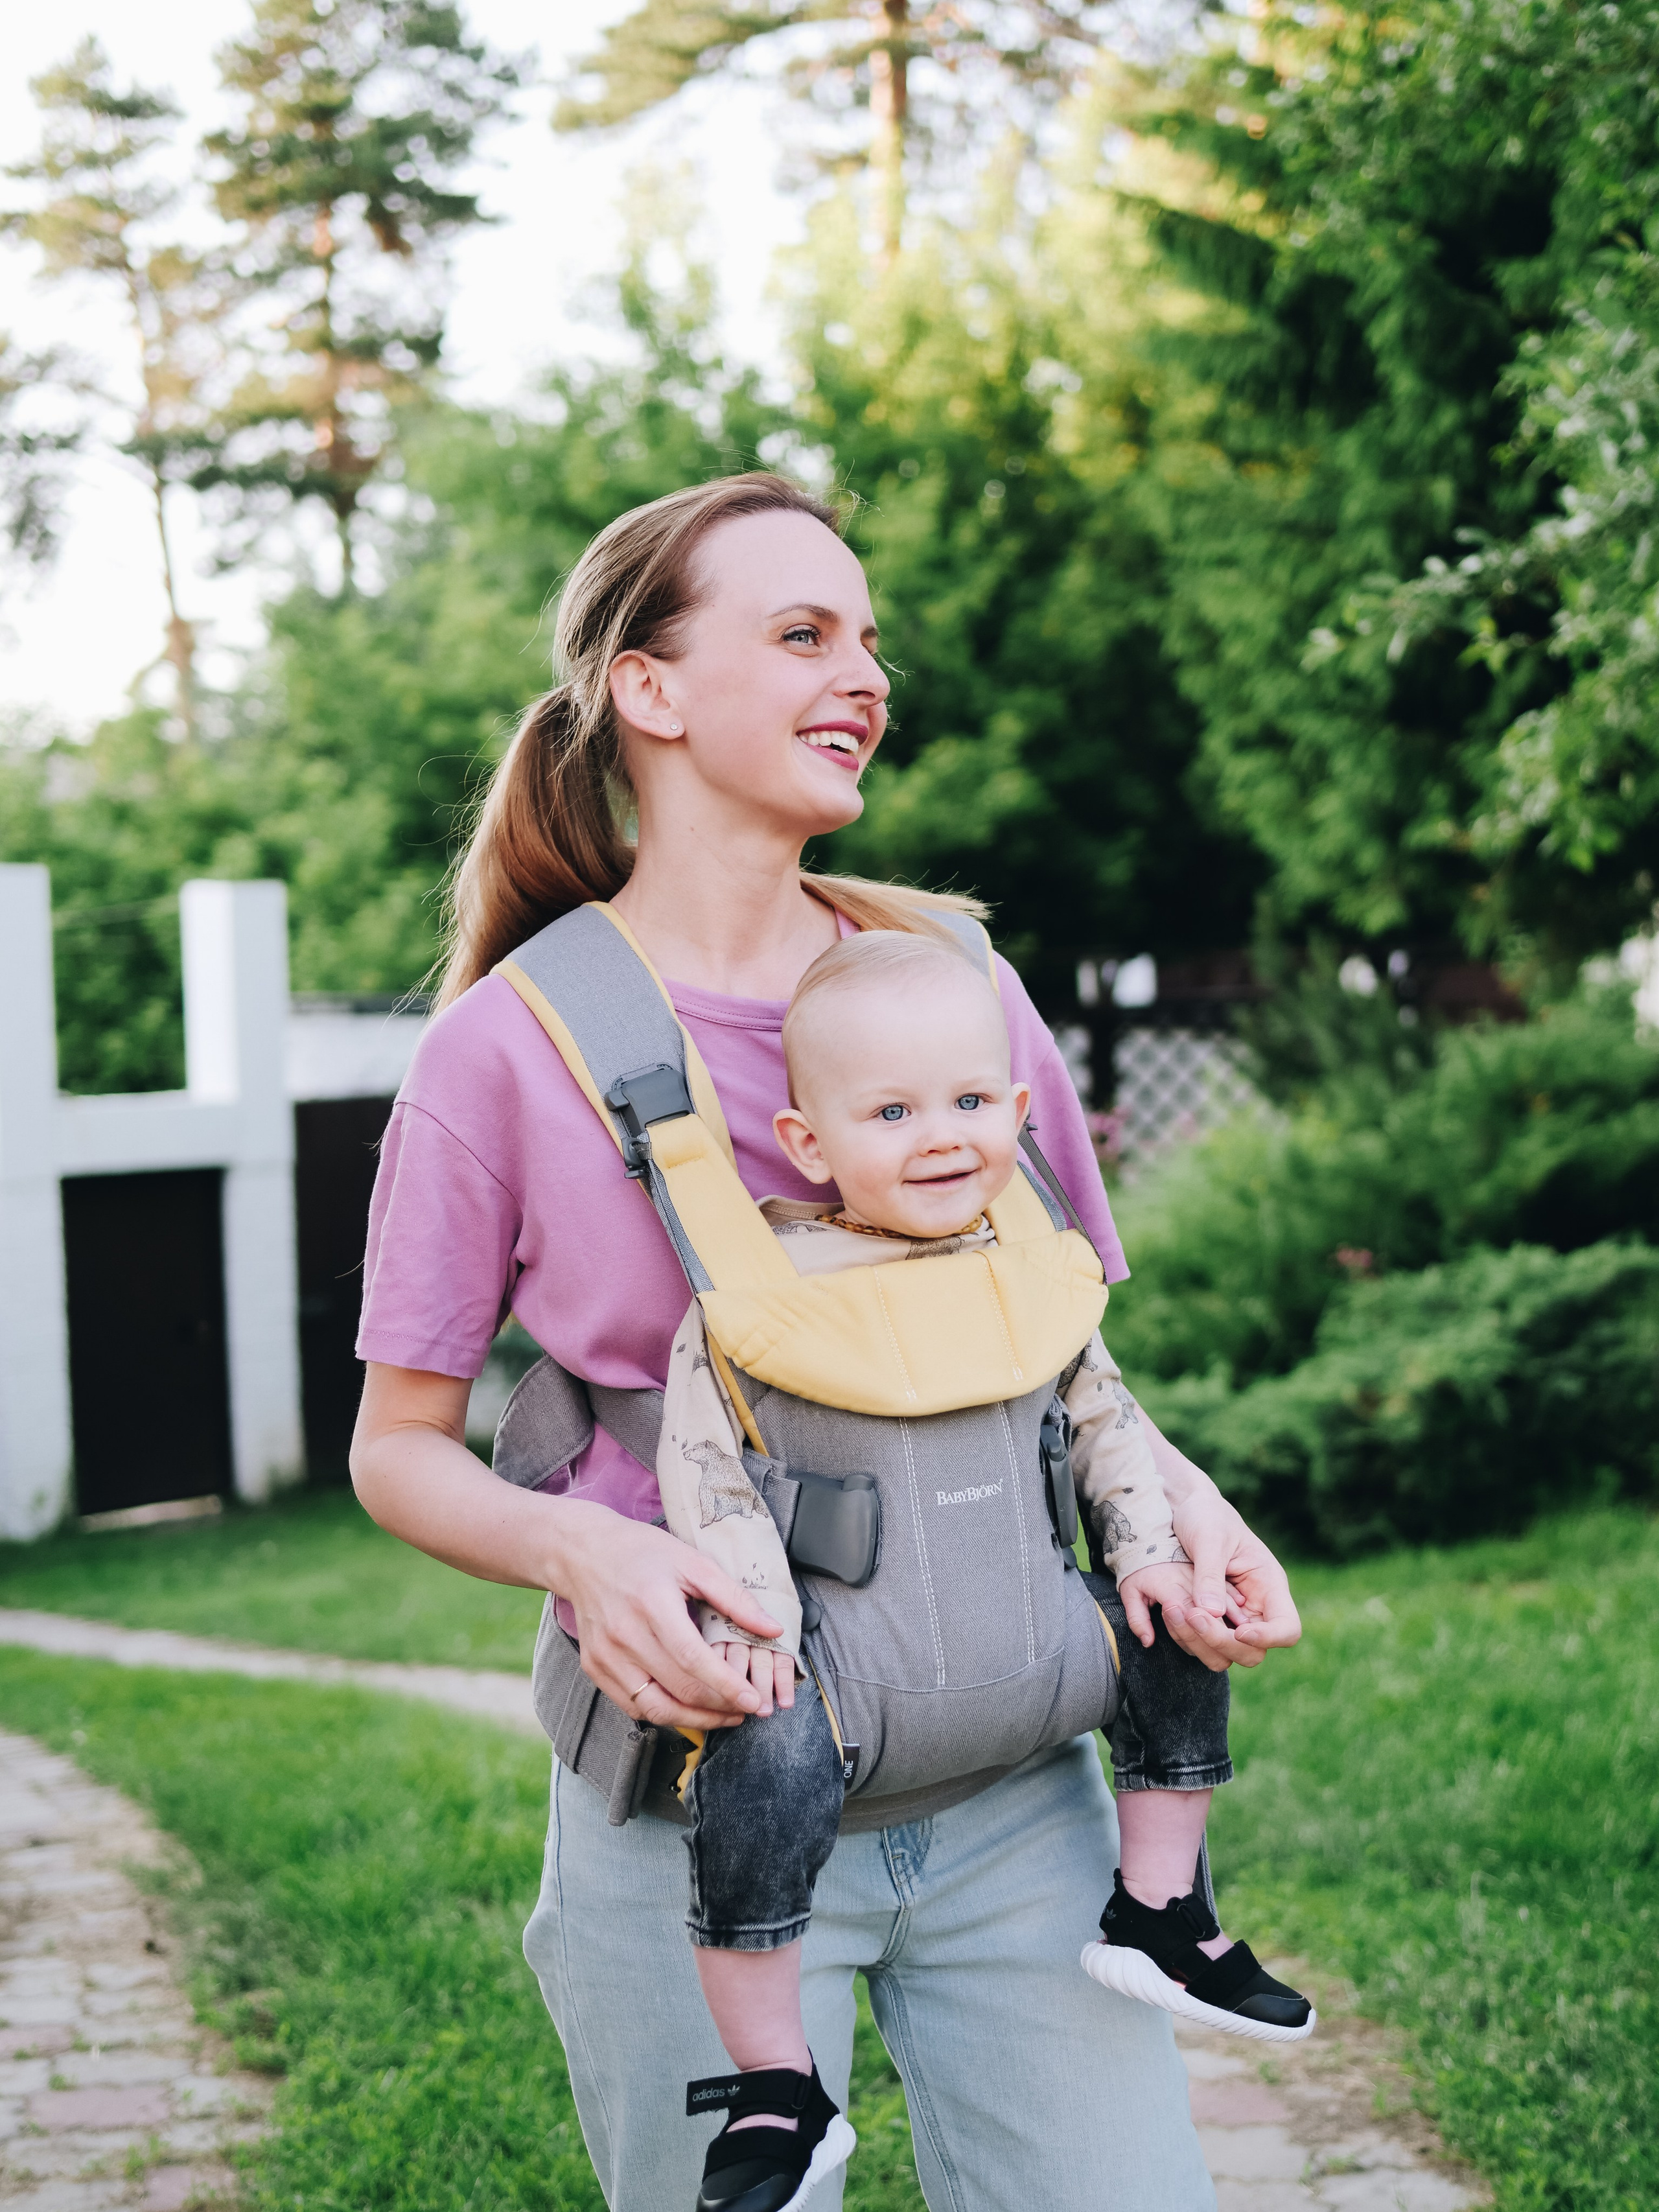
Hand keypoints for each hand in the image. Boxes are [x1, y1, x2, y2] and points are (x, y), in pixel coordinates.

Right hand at [558, 1503, 784, 1731]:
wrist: (584, 1553)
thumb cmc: (642, 1553)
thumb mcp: (692, 1562)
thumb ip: (734, 1598)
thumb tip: (772, 1629)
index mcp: (652, 1604)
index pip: (693, 1660)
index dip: (726, 1686)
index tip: (753, 1700)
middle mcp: (625, 1635)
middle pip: (678, 1689)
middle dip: (720, 1707)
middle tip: (749, 1708)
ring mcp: (606, 1656)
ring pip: (656, 1709)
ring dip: (696, 1720)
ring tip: (724, 1715)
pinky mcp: (595, 1669)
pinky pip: (634, 1706)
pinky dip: (665, 1713)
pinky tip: (689, 1708)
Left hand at [1165, 1484, 1300, 1670]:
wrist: (1187, 1511)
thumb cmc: (1206, 1516)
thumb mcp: (1209, 1539)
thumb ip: (1210, 1575)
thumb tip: (1212, 1613)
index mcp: (1269, 1585)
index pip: (1288, 1629)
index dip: (1268, 1638)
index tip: (1238, 1630)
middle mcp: (1257, 1607)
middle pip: (1256, 1651)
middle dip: (1224, 1642)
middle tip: (1192, 1616)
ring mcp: (1234, 1617)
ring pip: (1228, 1654)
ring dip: (1202, 1642)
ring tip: (1174, 1611)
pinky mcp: (1212, 1619)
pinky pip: (1205, 1643)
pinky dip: (1189, 1636)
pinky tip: (1170, 1612)